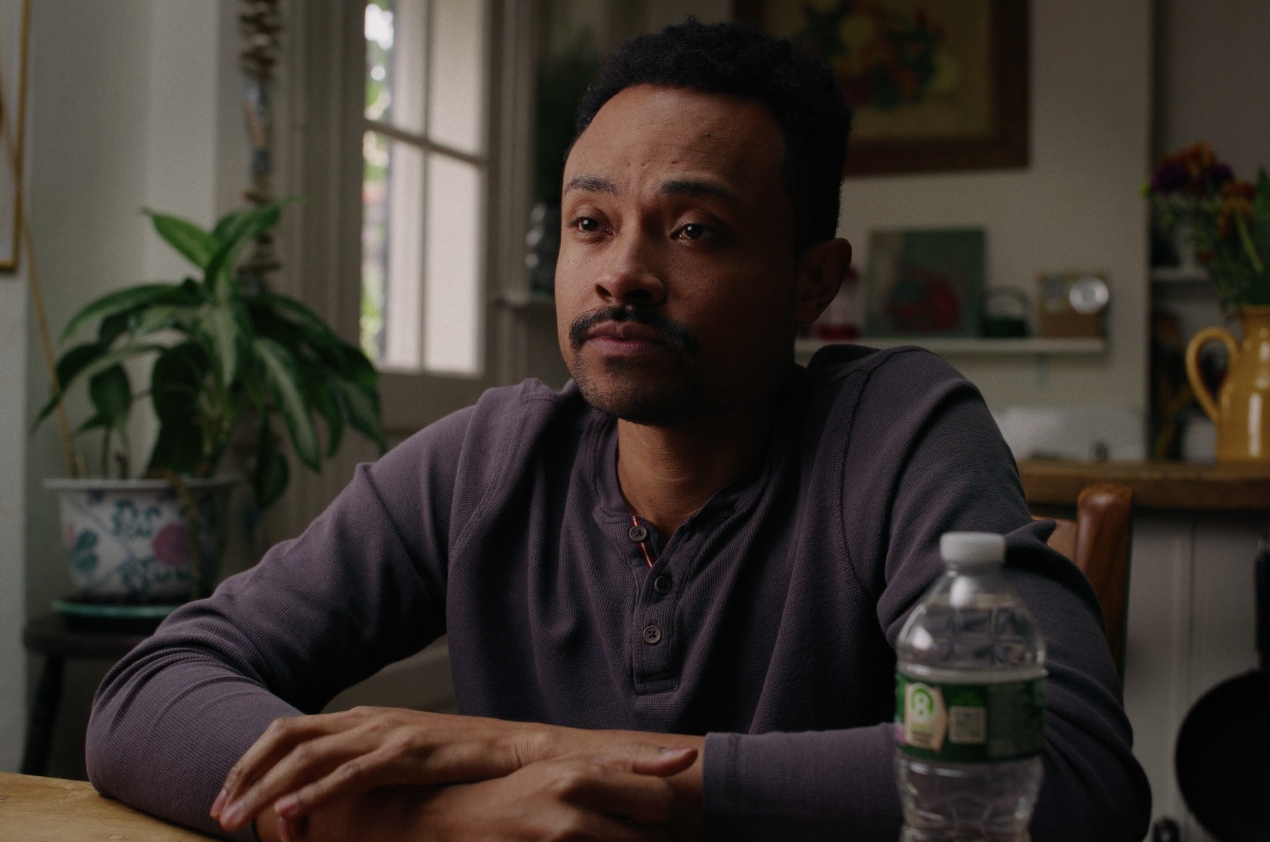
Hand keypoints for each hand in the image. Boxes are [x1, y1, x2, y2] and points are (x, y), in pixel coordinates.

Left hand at [212, 707, 540, 832]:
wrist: (514, 750)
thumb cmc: (460, 759)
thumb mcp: (402, 756)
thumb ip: (364, 764)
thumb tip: (323, 793)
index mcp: (361, 718)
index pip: (288, 731)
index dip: (250, 762)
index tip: (225, 797)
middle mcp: (366, 719)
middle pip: (286, 738)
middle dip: (245, 775)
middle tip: (218, 814)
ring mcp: (386, 733)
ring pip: (308, 755)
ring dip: (267, 789)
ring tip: (238, 821)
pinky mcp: (408, 753)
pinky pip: (350, 774)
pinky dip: (315, 793)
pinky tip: (292, 814)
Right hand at [414, 746, 698, 841]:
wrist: (447, 827)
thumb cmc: (515, 799)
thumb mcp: (566, 768)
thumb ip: (627, 763)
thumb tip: (688, 757)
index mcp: (577, 778)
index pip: (659, 801)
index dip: (653, 814)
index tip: (632, 816)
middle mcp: (569, 818)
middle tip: (611, 836)